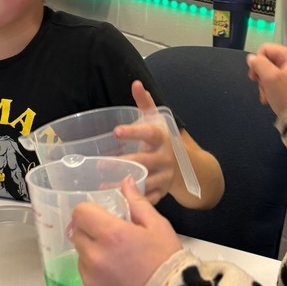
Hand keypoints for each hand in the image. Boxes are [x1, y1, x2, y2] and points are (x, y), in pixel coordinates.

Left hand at [71, 176, 181, 285]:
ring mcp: (90, 282)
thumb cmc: (167, 263)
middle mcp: (94, 257)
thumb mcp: (158, 227)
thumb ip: (137, 203)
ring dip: (94, 259)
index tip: (101, 218)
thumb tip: (125, 182)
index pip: (80, 213)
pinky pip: (88, 285)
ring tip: (119, 268)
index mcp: (110, 234)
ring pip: (82, 261)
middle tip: (114, 244)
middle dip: (92, 235)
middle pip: (78, 236)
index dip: (89, 213)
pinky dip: (99, 283)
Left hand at [112, 80, 176, 203]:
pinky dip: (134, 202)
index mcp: (163, 139)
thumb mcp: (156, 121)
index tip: (116, 131)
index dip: (134, 132)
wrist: (186, 167)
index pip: (150, 133)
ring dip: (125, 184)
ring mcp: (165, 177)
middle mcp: (165, 158)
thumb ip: (145, 103)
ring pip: (145, 182)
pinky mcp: (162, 193)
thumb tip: (136, 83)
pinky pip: (148, 199)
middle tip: (100, 164)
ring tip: (103, 186)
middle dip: (124, 163)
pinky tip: (116, 202)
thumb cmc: (162, 141)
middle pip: (145, 161)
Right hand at [246, 44, 286, 114]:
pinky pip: (276, 80)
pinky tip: (269, 97)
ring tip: (266, 95)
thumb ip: (258, 64)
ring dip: (265, 84)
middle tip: (262, 87)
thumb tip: (251, 58)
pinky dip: (270, 88)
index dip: (257, 62)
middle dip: (261, 75)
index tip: (255, 77)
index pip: (265, 49)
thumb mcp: (270, 78)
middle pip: (267, 61)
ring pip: (270, 72)